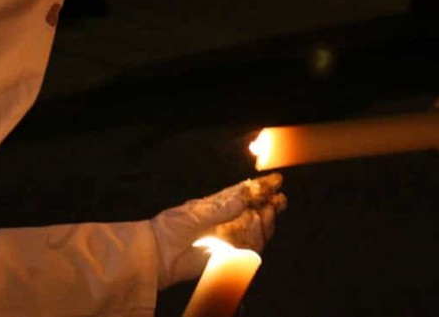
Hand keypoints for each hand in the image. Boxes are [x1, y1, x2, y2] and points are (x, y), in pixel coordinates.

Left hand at [150, 173, 286, 288]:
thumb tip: (241, 201)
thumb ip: (219, 210)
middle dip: (269, 207)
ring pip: (255, 232)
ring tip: (269, 212)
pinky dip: (256, 239)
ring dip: (265, 223)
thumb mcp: (194, 214)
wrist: (158, 255)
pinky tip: (258, 227)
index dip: (260, 189)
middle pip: (254, 214)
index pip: (242, 195)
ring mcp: (227, 240)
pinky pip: (248, 250)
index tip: (276, 181)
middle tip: (280, 201)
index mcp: (216, 207)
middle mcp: (225, 222)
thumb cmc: (171, 228)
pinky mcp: (227, 257)